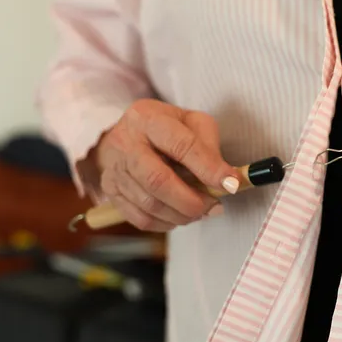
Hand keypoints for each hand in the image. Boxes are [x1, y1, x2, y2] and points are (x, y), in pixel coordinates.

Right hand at [90, 99, 238, 231]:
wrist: (128, 133)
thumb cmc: (167, 129)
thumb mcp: (192, 122)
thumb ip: (209, 147)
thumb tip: (226, 180)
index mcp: (148, 118)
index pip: (181, 145)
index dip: (208, 168)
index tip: (231, 185)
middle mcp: (125, 142)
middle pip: (157, 180)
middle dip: (191, 200)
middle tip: (213, 205)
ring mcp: (114, 168)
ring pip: (149, 204)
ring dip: (181, 215)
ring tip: (200, 211)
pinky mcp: (110, 190)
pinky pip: (139, 218)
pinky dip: (165, 223)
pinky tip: (179, 216)